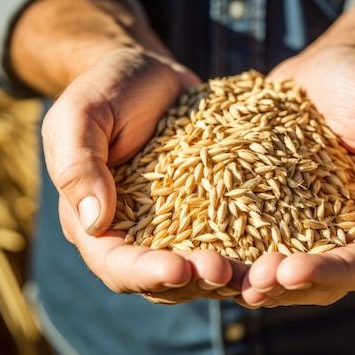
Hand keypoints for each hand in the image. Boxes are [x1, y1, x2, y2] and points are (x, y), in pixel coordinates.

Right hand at [42, 47, 247, 302]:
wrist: (148, 74)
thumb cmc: (107, 88)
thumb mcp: (82, 115)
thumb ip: (79, 165)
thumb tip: (95, 223)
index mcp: (93, 222)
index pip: (116, 264)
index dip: (145, 273)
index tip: (178, 268)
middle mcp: (134, 234)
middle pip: (162, 280)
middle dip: (193, 280)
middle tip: (226, 272)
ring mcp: (173, 226)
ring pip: (199, 269)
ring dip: (226, 274)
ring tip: (256, 269)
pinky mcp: (207, 210)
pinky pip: (229, 238)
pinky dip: (248, 248)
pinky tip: (274, 247)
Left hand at [237, 43, 354, 306]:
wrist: (329, 67)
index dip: (333, 272)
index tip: (294, 270)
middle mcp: (346, 231)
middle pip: (324, 280)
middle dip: (288, 286)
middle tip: (253, 282)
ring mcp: (307, 223)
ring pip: (286, 270)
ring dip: (257, 279)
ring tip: (223, 277)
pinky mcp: (273, 209)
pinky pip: (254, 238)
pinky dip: (233, 251)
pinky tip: (204, 252)